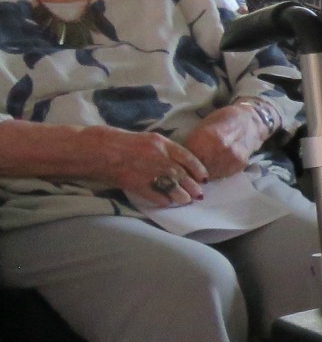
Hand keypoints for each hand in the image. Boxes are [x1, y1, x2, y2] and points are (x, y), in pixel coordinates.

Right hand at [82, 126, 208, 207]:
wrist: (96, 150)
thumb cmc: (119, 141)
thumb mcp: (146, 139)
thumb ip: (164, 149)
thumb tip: (179, 162)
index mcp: (162, 143)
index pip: (189, 158)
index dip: (199, 169)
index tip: (204, 177)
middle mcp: (159, 157)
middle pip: (183, 175)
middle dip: (194, 186)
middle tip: (199, 194)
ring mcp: (149, 172)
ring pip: (174, 187)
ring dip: (182, 196)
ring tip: (186, 200)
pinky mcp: (137, 185)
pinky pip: (157, 196)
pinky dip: (165, 201)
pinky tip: (168, 203)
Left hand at [181, 103, 267, 181]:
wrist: (251, 121)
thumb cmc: (223, 119)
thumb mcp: (203, 127)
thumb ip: (192, 143)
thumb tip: (180, 160)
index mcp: (207, 136)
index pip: (187, 158)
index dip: (181, 164)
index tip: (177, 166)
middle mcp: (220, 149)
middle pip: (198, 169)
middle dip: (190, 171)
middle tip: (185, 172)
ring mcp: (231, 158)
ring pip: (209, 175)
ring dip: (202, 176)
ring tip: (197, 173)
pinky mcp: (239, 166)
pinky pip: (221, 175)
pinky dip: (214, 174)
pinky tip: (211, 169)